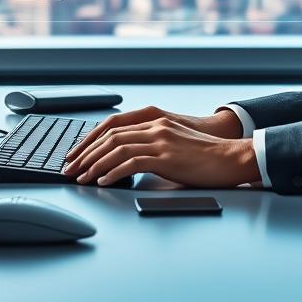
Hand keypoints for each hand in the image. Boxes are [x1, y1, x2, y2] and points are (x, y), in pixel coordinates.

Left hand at [63, 109, 258, 187]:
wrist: (230, 158)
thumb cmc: (204, 156)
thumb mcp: (173, 143)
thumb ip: (151, 145)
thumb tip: (124, 161)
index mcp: (155, 120)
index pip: (112, 126)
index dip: (90, 139)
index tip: (76, 154)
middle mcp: (155, 126)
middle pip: (110, 136)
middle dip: (85, 153)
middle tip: (70, 169)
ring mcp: (161, 140)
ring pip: (117, 148)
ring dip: (94, 164)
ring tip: (82, 177)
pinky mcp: (167, 157)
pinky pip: (132, 162)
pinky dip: (113, 172)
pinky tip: (104, 181)